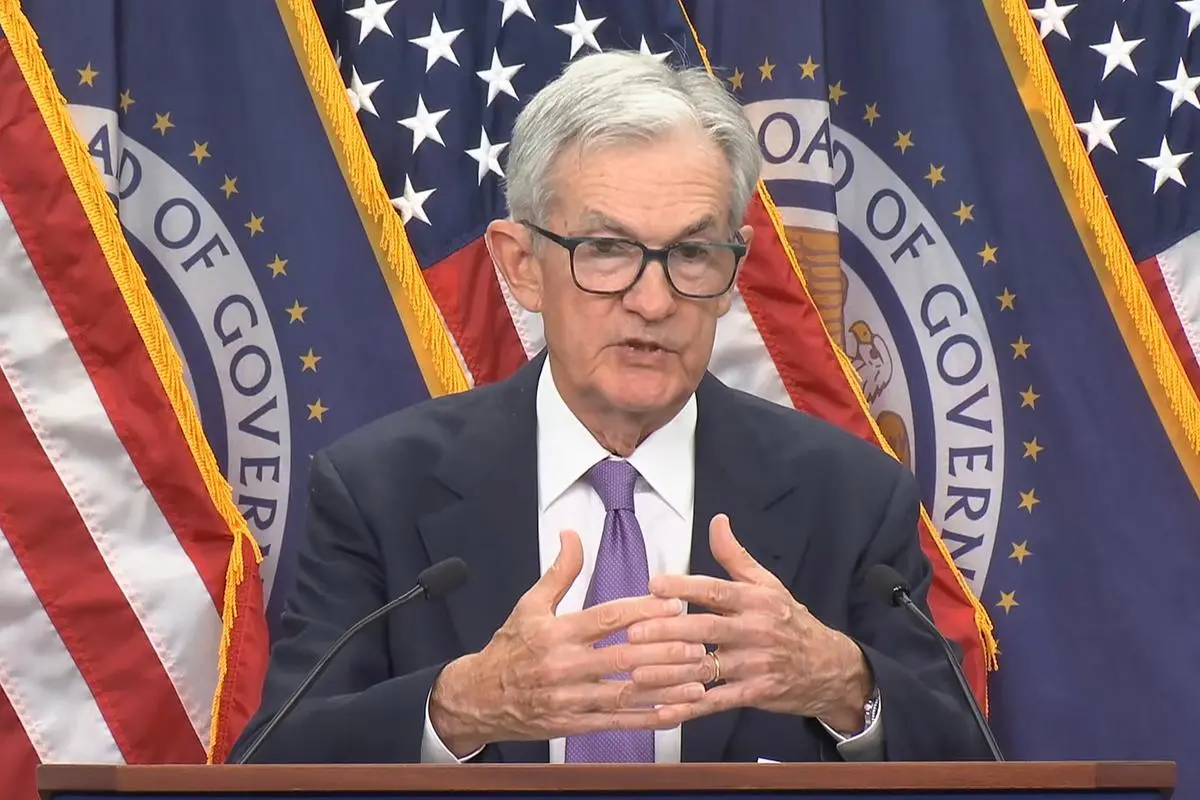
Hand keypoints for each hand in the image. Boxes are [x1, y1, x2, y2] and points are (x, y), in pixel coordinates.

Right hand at [428, 530, 709, 756]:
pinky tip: (675, 712)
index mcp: (556, 633)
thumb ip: (559, 572)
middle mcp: (564, 666)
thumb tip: (572, 533)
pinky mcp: (573, 724)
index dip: (644, 610)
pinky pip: (617, 723)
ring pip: (626, 693)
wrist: (478, 698)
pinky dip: (648, 719)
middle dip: (665, 651)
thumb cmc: (509, 648)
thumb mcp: (529, 605)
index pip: (607, 618)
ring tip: (699, 678)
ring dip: (666, 687)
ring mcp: (570, 699)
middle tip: (699, 642)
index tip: (674, 603)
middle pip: (624, 657)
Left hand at [625, 514, 874, 733]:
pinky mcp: (755, 694)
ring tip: (637, 672)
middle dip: (668, 631)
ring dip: (671, 672)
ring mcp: (755, 665)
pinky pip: (718, 702)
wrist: (830, 667)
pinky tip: (664, 710)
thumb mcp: (768, 585)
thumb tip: (717, 521)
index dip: (684, 587)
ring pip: (707, 668)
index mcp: (756, 600)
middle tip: (634, 633)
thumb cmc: (790, 621)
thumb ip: (736, 556)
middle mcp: (755, 631)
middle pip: (706, 629)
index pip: (716, 590)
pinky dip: (690, 707)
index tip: (654, 585)